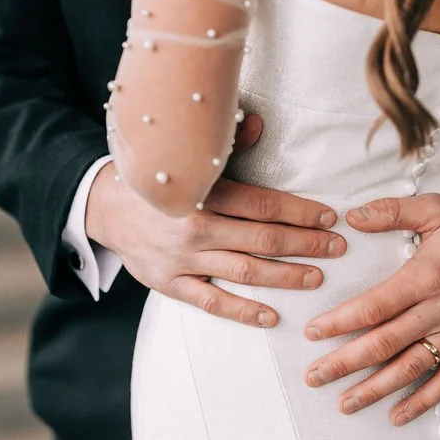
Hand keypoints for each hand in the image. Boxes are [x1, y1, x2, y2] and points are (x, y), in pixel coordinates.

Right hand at [86, 114, 346, 326]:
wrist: (103, 206)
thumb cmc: (157, 180)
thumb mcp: (187, 157)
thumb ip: (227, 145)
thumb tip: (259, 122)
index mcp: (203, 193)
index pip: (263, 204)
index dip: (300, 211)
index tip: (329, 217)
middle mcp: (194, 227)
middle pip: (261, 238)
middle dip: (305, 244)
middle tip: (337, 247)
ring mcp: (182, 259)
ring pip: (244, 271)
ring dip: (285, 276)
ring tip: (317, 278)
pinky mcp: (169, 283)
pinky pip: (211, 302)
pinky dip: (242, 311)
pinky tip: (271, 316)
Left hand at [302, 195, 439, 425]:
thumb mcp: (436, 208)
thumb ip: (393, 211)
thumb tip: (353, 216)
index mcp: (427, 276)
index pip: (375, 306)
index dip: (341, 322)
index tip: (312, 333)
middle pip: (386, 343)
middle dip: (346, 362)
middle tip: (314, 376)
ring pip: (412, 367)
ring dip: (376, 388)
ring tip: (345, 403)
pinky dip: (423, 400)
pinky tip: (398, 415)